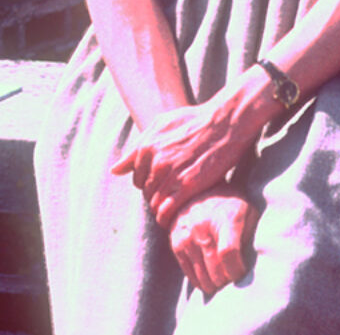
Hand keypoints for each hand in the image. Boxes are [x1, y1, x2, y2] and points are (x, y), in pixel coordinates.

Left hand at [111, 99, 247, 227]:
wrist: (224, 122)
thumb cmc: (194, 120)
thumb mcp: (161, 125)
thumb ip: (138, 147)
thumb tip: (115, 170)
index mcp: (146, 146)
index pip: (136, 177)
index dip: (148, 184)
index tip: (159, 187)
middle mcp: (155, 161)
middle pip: (146, 191)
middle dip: (155, 196)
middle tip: (169, 199)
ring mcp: (171, 173)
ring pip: (155, 201)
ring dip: (161, 208)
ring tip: (172, 210)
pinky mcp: (188, 185)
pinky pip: (168, 209)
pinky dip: (167, 217)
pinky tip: (174, 220)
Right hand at [169, 189, 256, 297]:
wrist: (200, 186)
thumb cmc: (232, 203)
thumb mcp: (248, 211)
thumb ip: (250, 234)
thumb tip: (254, 261)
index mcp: (225, 218)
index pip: (228, 253)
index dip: (236, 270)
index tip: (241, 273)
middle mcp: (202, 225)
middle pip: (215, 268)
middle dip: (226, 280)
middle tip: (231, 280)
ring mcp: (186, 232)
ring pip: (200, 273)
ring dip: (212, 283)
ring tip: (220, 281)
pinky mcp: (174, 238)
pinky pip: (186, 269)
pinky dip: (197, 279)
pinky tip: (206, 280)